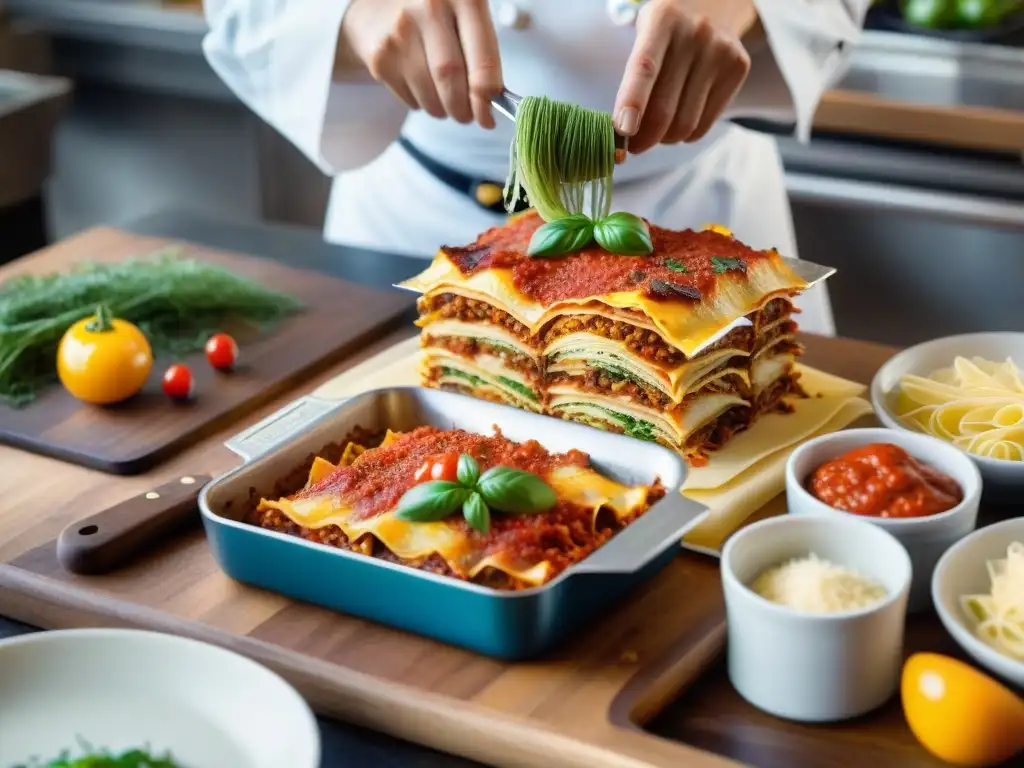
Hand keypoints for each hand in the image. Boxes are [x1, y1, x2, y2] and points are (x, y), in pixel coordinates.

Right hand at [339, 0, 502, 127]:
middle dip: (462, 108)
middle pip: (451, 78)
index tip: (487, 117)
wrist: (379, 5)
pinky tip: (420, 84)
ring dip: (442, 109)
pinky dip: (421, 103)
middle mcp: (429, 10)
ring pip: (429, 96)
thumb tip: (490, 103)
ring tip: (443, 97)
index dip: (486, 97)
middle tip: (465, 114)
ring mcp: (400, 32)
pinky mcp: (380, 56)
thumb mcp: (465, 17)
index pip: (481, 60)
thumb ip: (483, 54)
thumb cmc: (433, 13)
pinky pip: (410, 99)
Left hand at [613, 0, 755, 151]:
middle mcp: (695, 32)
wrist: (716, 3)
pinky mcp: (738, 67)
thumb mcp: (645, 33)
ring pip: (685, 124)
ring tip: (659, 127)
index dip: (632, 102)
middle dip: (643, 138)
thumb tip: (623, 133)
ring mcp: (721, 51)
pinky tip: (680, 118)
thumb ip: (633, 77)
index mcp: (663, 19)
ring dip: (665, 138)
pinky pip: (704, 124)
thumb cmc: (667, 29)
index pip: (645, 68)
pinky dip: (686, 133)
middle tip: (632, 145)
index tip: (623, 130)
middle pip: (664, 109)